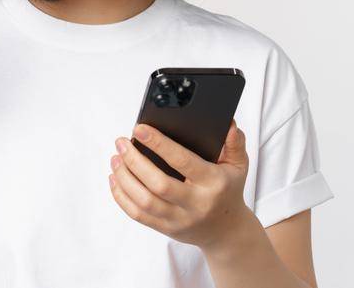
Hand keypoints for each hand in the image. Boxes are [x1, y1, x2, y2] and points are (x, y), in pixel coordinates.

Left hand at [107, 121, 256, 248]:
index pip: (183, 161)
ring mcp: (179, 219)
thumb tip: (228, 125)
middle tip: (121, 142)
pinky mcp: (165, 228)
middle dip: (134, 161)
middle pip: (158, 184)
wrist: (227, 230)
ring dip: (124, 178)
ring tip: (116, 158)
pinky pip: (137, 215)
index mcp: (213, 183)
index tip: (139, 129)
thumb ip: (234, 144)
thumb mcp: (238, 166)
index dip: (158, 144)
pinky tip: (115, 179)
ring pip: (144, 201)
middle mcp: (196, 203)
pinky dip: (121, 196)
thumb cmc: (228, 191)